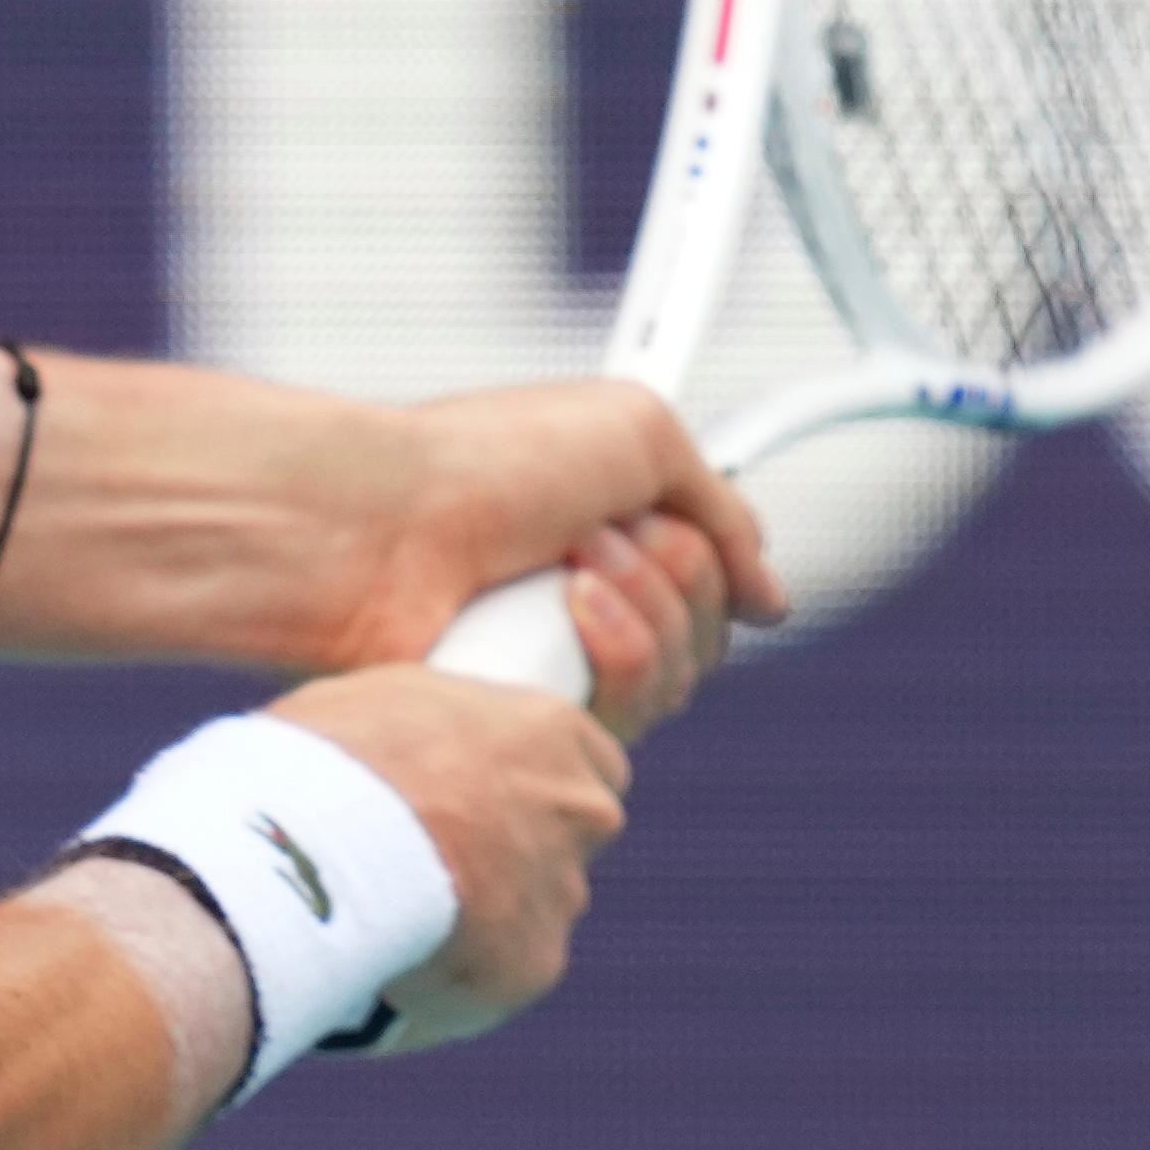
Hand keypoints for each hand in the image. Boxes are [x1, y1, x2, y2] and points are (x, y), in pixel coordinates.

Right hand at [263, 664, 629, 1049]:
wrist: (314, 843)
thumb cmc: (329, 757)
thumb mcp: (378, 703)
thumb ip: (429, 730)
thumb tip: (409, 752)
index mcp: (550, 728)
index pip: (588, 762)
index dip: (536, 784)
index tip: (489, 800)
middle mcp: (579, 808)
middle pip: (572, 838)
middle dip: (521, 853)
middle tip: (442, 862)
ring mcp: (562, 891)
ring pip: (536, 911)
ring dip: (488, 917)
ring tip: (401, 919)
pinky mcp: (534, 966)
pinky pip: (502, 975)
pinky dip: (461, 976)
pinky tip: (399, 964)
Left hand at [310, 380, 788, 721]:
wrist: (381, 526)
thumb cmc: (484, 463)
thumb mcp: (638, 432)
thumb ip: (722, 507)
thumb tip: (767, 593)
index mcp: (609, 529)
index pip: (714, 578)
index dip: (717, 557)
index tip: (678, 523)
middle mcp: (591, 600)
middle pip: (711, 629)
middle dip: (680, 569)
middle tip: (599, 528)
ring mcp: (563, 662)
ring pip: (682, 677)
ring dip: (647, 604)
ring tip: (567, 562)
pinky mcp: (536, 718)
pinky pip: (633, 716)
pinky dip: (618, 654)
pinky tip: (561, 614)